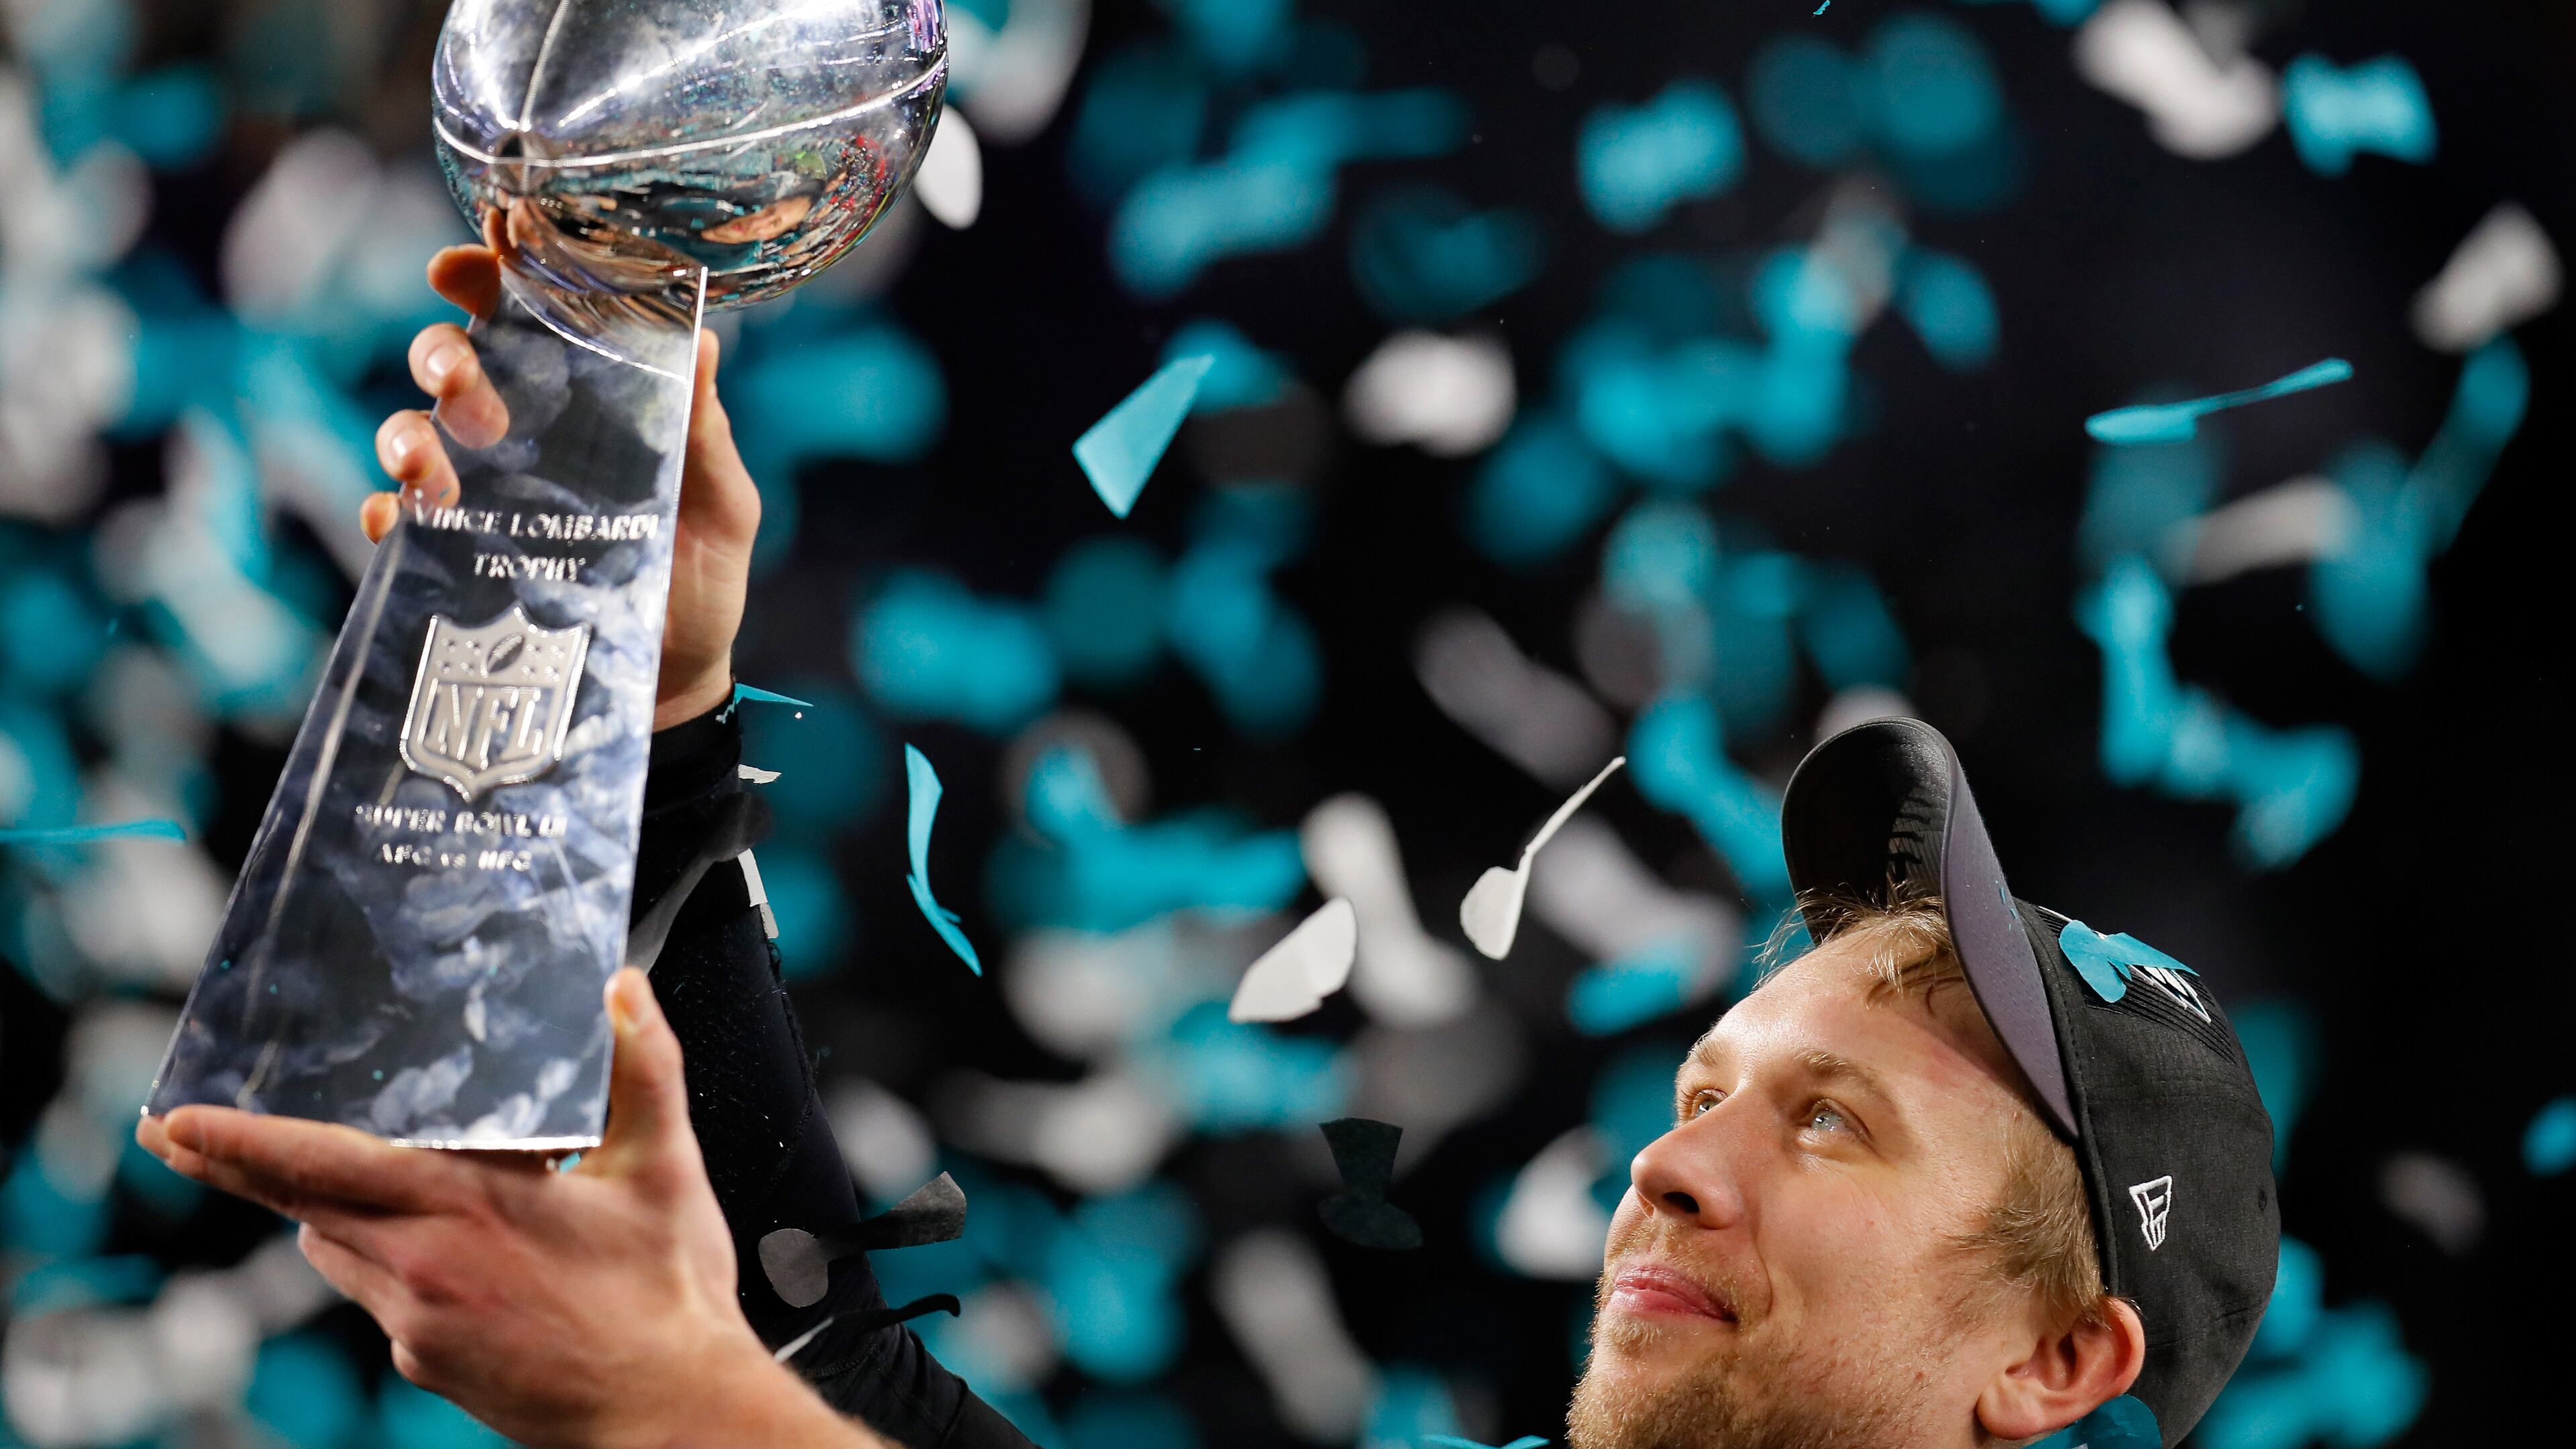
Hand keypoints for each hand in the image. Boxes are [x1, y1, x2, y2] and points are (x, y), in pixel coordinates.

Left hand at [137, 972, 879, 1448]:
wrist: (670, 1413)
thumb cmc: (667, 1299)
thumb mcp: (663, 1170)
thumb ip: (645, 1069)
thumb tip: (624, 992)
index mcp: (470, 1207)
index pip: (324, 1166)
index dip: (242, 1142)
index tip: (177, 1119)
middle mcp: (424, 1268)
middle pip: (300, 1206)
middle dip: (231, 1165)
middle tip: (172, 1132)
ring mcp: (417, 1325)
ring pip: (336, 1249)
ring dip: (327, 1208)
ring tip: (333, 1172)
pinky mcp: (427, 1363)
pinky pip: (378, 1295)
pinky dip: (385, 1258)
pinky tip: (440, 1247)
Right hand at [364, 245, 761, 730]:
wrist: (678, 682)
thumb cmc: (702, 580)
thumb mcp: (721, 502)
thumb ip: (705, 428)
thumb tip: (706, 337)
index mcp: (584, 399)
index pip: (530, 313)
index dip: (499, 269)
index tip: (486, 244)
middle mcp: (520, 434)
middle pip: (454, 362)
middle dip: (441, 352)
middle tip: (457, 373)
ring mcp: (480, 494)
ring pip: (411, 433)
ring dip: (405, 432)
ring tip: (427, 459)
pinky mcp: (456, 558)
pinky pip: (399, 523)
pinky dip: (389, 512)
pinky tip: (401, 518)